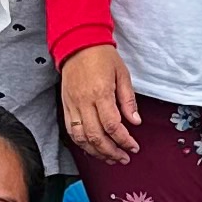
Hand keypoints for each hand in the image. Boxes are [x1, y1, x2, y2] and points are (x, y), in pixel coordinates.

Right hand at [61, 45, 140, 161]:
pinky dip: (82, 144)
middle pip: (96, 136)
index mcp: (100, 93)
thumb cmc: (102, 56)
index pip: (112, 126)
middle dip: (112, 152)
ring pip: (81, 138)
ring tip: (110, 158)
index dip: (124, 140)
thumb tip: (135, 122)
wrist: (77, 44)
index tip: (133, 146)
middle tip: (124, 158)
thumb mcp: (122, 74)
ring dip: (96, 152)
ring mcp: (72, 105)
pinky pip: (71, 131)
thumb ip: (128, 100)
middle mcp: (84, 102)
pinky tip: (93, 149)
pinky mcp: (65, 106)